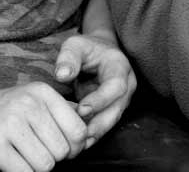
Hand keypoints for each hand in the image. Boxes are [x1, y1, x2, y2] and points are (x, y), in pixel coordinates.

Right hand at [0, 83, 88, 171]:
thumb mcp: (30, 101)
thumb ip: (61, 114)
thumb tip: (91, 136)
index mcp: (41, 92)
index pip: (79, 131)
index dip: (72, 148)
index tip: (56, 147)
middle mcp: (27, 104)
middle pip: (63, 152)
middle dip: (52, 159)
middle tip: (31, 151)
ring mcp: (9, 124)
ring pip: (46, 166)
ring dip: (35, 168)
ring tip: (19, 155)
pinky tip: (9, 163)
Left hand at [53, 33, 136, 150]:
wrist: (99, 52)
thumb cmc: (86, 48)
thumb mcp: (75, 44)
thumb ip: (68, 57)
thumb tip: (61, 75)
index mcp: (119, 66)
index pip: (116, 86)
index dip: (100, 99)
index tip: (82, 109)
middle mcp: (127, 84)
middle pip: (117, 108)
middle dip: (100, 123)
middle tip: (81, 134)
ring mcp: (122, 98)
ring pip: (113, 119)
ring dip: (97, 132)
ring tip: (79, 144)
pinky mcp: (113, 108)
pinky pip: (106, 123)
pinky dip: (94, 134)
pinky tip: (81, 144)